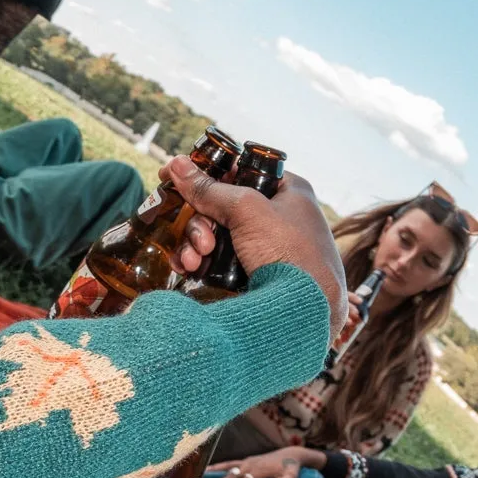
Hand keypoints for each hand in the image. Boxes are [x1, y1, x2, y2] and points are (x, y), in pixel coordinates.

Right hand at [162, 157, 346, 337]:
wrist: (305, 313)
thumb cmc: (291, 254)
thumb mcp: (247, 211)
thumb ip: (210, 188)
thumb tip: (178, 164)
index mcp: (287, 190)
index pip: (238, 172)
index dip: (205, 175)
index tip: (172, 177)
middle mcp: (277, 215)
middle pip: (221, 207)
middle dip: (200, 224)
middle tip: (201, 242)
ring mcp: (265, 246)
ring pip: (216, 234)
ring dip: (197, 245)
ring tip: (195, 263)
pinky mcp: (253, 272)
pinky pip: (217, 259)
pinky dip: (202, 262)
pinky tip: (193, 270)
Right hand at [206, 446, 322, 477]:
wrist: (291, 455)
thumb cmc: (291, 468)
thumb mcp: (291, 476)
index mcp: (260, 470)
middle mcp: (251, 464)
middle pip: (232, 476)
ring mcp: (247, 461)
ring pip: (228, 468)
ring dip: (215, 474)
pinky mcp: (246, 460)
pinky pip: (230, 463)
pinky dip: (219, 466)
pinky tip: (208, 470)